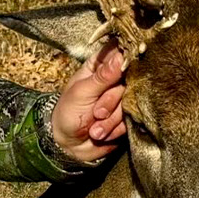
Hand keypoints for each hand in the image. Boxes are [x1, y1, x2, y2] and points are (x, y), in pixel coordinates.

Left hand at [50, 44, 126, 162]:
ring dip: (111, 120)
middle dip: (111, 102)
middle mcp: (112, 80)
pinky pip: (131, 120)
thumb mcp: (82, 92)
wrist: (68, 145)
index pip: (118, 53)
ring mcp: (120, 99)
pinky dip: (115, 129)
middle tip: (96, 112)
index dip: (125, 59)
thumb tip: (121, 56)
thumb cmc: (67, 113)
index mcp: (98, 67)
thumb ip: (103, 76)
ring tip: (94, 127)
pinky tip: (100, 132)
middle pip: (129, 81)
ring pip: (131, 103)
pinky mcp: (126, 117)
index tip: (123, 72)